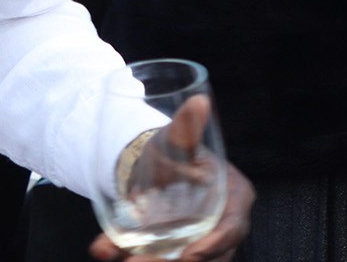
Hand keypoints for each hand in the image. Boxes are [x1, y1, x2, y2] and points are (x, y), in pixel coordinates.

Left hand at [89, 100, 254, 261]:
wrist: (151, 167)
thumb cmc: (171, 152)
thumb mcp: (176, 140)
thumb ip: (186, 127)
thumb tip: (198, 102)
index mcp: (234, 196)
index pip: (233, 228)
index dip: (214, 245)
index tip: (188, 255)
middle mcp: (222, 224)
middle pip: (210, 256)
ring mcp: (202, 242)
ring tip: (126, 260)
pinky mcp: (180, 252)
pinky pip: (170, 261)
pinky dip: (141, 260)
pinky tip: (112, 252)